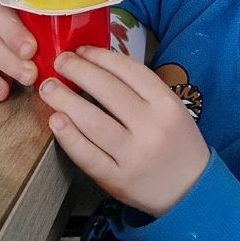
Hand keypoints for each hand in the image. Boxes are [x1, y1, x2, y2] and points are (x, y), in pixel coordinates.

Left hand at [38, 47, 209, 216]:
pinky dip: (69, 137)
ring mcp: (134, 155)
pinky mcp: (118, 179)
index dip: (101, 57)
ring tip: (48, 87)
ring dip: (65, 100)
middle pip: (109, 91)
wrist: (191, 190)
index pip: (130, 71)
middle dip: (79, 71)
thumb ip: (141, 92)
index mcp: (167, 105)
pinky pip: (88, 155)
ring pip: (94, 122)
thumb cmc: (176, 143)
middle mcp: (151, 127)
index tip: (81, 50)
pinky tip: (55, 121)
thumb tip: (96, 66)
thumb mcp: (171, 110)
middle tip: (59, 62)